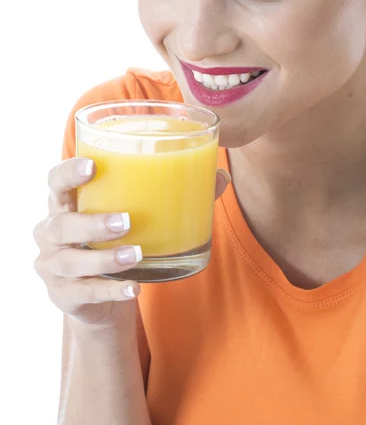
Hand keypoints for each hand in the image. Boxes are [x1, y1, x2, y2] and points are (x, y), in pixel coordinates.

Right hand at [33, 157, 230, 328]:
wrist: (97, 295)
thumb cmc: (114, 240)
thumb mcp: (133, 216)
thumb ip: (173, 194)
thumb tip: (219, 176)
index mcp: (66, 203)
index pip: (55, 181)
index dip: (68, 172)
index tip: (92, 166)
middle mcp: (50, 232)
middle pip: (60, 224)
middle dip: (91, 222)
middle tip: (126, 221)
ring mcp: (53, 266)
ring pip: (71, 262)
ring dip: (104, 258)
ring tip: (136, 254)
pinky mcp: (63, 296)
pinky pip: (85, 294)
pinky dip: (111, 291)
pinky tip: (134, 288)